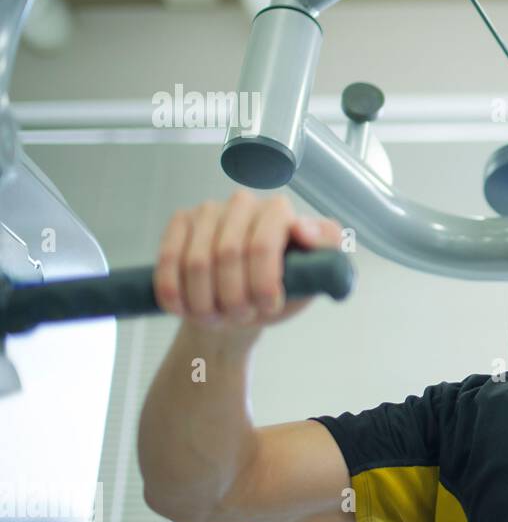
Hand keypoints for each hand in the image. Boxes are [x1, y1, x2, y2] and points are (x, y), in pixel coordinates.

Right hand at [153, 190, 345, 332]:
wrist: (241, 304)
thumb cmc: (282, 290)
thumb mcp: (313, 277)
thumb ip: (325, 251)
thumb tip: (302, 228)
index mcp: (280, 212)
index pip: (262, 245)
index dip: (262, 283)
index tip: (268, 307)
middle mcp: (245, 203)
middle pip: (228, 255)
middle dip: (233, 298)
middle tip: (242, 317)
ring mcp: (210, 210)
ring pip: (196, 262)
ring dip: (204, 301)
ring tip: (217, 318)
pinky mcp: (181, 222)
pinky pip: (169, 259)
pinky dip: (174, 291)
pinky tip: (184, 309)